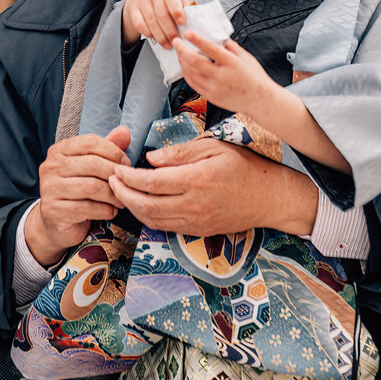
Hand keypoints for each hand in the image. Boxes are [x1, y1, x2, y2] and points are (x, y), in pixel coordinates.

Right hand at [25, 126, 129, 266]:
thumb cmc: (77, 191)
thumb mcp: (91, 167)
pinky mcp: (54, 211)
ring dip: (113, 194)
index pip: (90, 142)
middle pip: (93, 164)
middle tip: (126, 183)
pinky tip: (111, 211)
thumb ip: (107, 149)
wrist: (55, 223)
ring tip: (121, 199)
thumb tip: (124, 131)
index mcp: (59, 151)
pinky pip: (88, 208)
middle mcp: (51, 167)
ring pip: (92, 187)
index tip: (125, 163)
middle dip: (115, 174)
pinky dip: (105, 210)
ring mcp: (50, 189)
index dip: (113, 151)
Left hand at [108, 137, 317, 235]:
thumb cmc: (244, 166)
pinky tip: (141, 206)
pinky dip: (148, 218)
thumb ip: (180, 153)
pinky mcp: (198, 231)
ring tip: (121, 193)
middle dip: (122, 194)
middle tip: (110, 181)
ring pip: (152, 220)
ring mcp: (195, 222)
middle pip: (145, 205)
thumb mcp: (214, 148)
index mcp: (196, 180)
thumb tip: (151, 159)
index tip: (117, 169)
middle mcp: (193, 205)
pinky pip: (166, 228)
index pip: (150, 183)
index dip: (128, 177)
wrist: (270, 198)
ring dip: (132, 209)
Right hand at [123, 0, 188, 47]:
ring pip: (151, 20)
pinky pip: (139, 23)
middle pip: (161, 13)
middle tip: (176, 41)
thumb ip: (185, 8)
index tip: (182, 23)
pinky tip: (154, 38)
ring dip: (160, 35)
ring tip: (167, 45)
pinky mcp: (132, 8)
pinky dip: (147, 32)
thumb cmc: (167, 0)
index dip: (177, 11)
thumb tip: (196, 21)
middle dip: (170, 30)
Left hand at [173, 31, 277, 114]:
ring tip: (180, 53)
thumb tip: (217, 36)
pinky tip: (185, 67)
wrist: (260, 101)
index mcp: (232, 63)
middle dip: (182, 50)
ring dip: (182, 62)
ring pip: (191, 74)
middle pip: (195, 62)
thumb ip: (230, 46)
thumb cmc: (255, 77)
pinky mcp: (211, 97)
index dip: (197, 40)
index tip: (187, 33)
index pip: (210, 49)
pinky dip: (187, 74)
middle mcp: (222, 76)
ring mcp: (215, 88)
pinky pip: (193, 84)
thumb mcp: (246, 57)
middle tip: (176, 41)